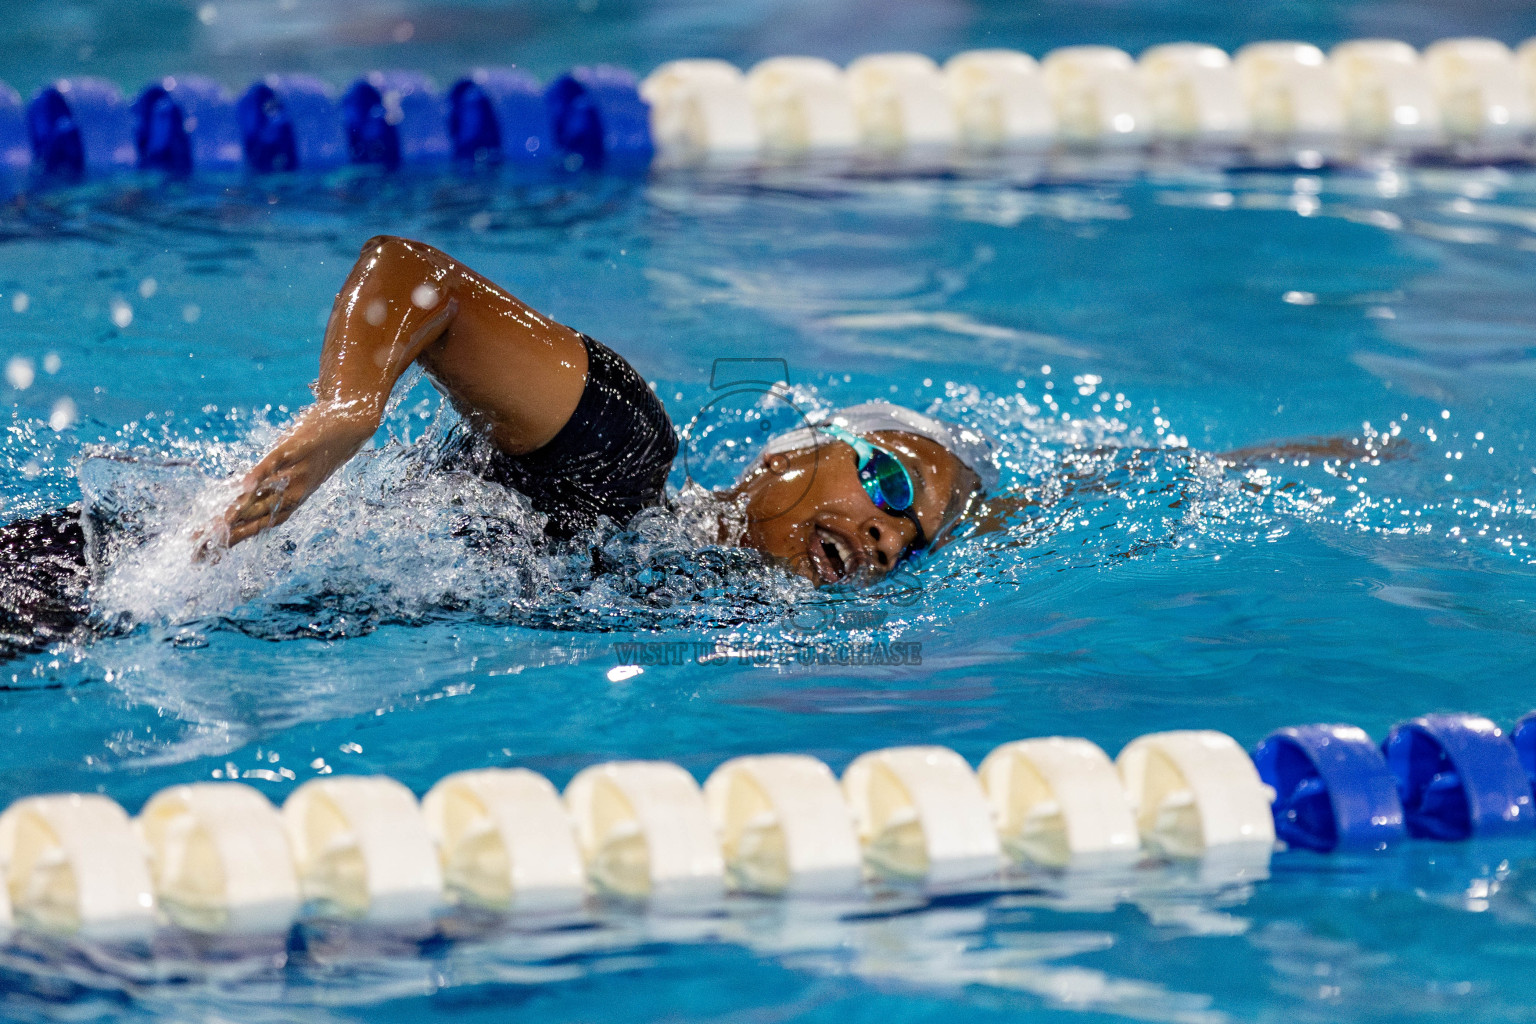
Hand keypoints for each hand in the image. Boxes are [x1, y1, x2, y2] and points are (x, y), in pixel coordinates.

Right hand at [194, 403, 377, 559]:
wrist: (351, 427)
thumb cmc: (315, 453)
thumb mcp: (290, 476)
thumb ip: (265, 490)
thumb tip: (234, 501)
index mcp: (288, 504)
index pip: (253, 528)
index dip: (228, 542)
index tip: (203, 557)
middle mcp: (292, 494)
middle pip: (251, 518)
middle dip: (223, 533)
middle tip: (195, 547)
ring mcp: (295, 473)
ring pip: (262, 497)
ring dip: (237, 511)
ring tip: (214, 526)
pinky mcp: (297, 449)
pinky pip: (276, 464)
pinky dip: (261, 475)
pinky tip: (245, 485)